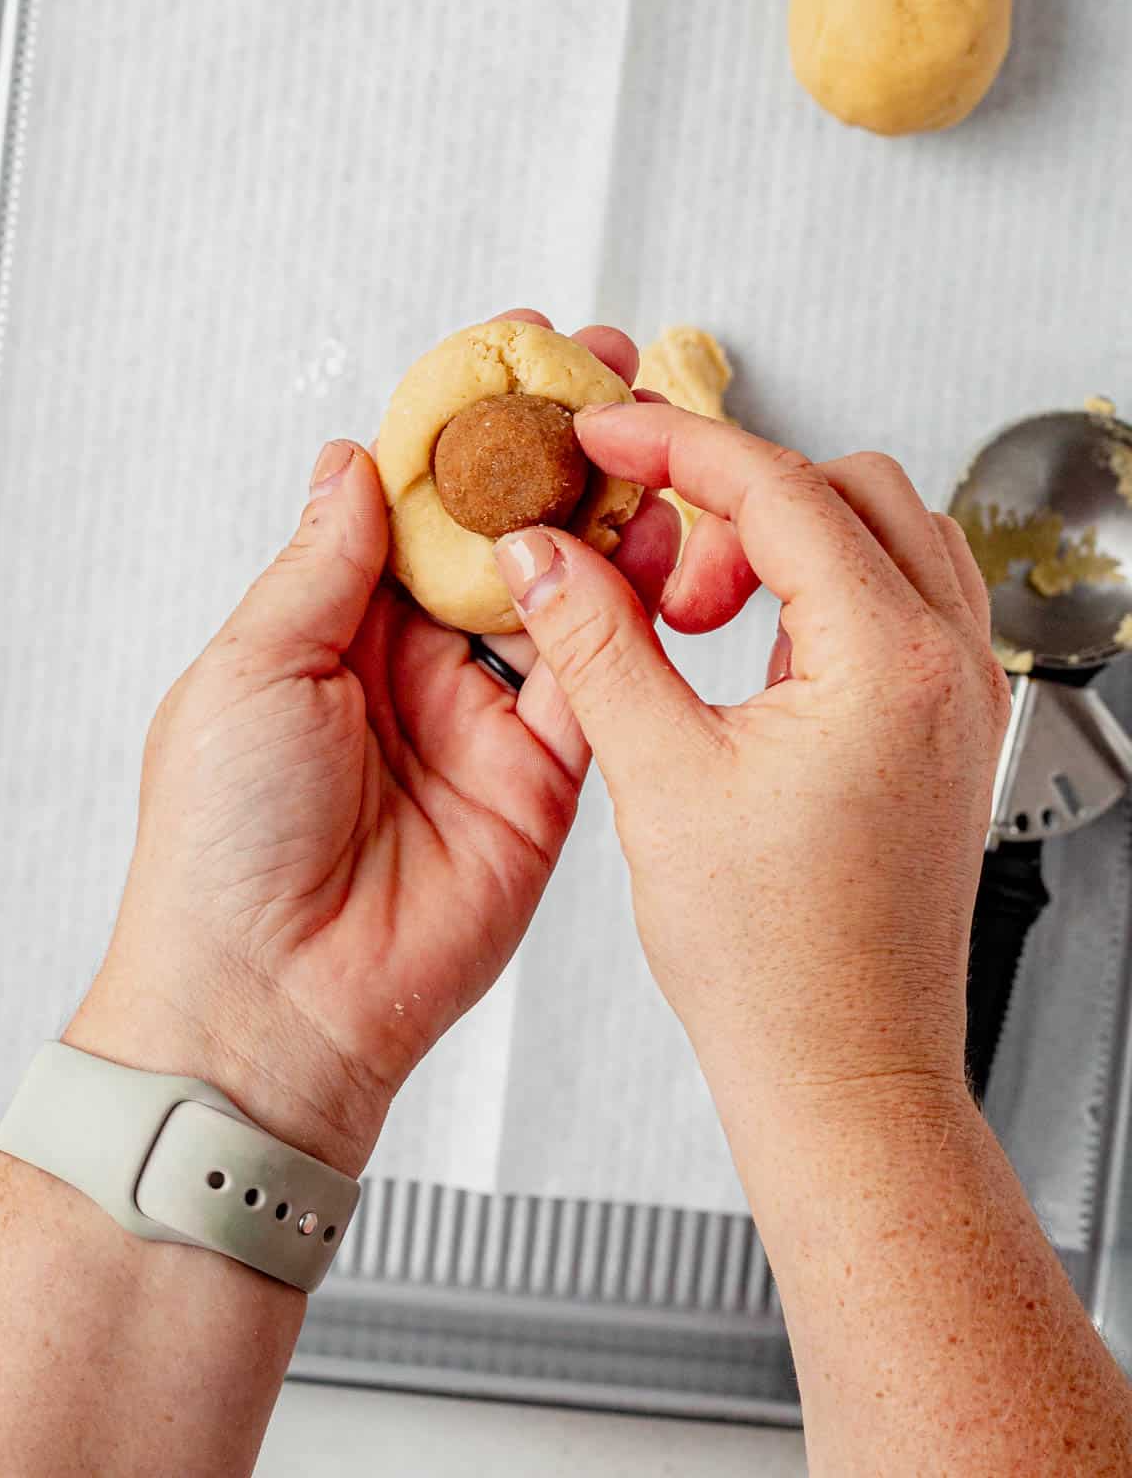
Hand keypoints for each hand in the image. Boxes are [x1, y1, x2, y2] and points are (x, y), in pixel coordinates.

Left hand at [68, 317, 678, 1174]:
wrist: (275, 1001)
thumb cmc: (223, 844)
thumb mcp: (250, 669)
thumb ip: (321, 562)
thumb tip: (350, 458)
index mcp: (329, 629)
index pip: (409, 501)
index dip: (461, 426)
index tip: (512, 352)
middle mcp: (413, 665)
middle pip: (499, 534)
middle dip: (553, 454)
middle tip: (608, 376)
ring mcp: (484, 719)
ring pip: (560, 593)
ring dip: (602, 516)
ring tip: (647, 441)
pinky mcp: (546, 779)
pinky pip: (597, 679)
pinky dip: (628, 612)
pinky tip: (652, 544)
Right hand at [493, 403, 1009, 1133]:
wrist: (845, 1074)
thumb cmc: (778, 966)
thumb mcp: (660, 779)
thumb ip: (597, 643)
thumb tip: (544, 553)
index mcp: (888, 660)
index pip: (779, 488)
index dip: (675, 444)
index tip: (607, 432)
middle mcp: (949, 665)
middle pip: (846, 490)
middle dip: (734, 501)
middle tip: (651, 561)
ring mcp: (962, 697)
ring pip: (884, 536)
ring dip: (785, 542)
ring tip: (698, 614)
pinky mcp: (949, 730)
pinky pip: (900, 601)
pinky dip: (824, 591)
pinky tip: (752, 657)